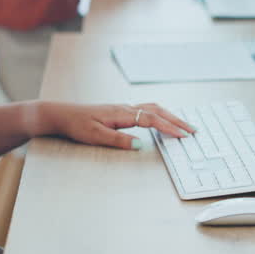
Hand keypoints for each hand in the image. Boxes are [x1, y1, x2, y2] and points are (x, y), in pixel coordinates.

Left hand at [43, 102, 195, 150]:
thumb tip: (140, 145)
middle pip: (157, 110)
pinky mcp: (119, 111)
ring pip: (152, 108)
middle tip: (193, 130)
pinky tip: (161, 120)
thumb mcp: (95, 136)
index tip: (183, 135)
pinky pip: (145, 109)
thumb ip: (118, 140)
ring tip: (183, 125)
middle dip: (176, 120)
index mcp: (121, 113)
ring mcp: (122, 108)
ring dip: (169, 116)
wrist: (61, 114)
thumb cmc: (76, 125)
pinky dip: (159, 114)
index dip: (169, 127)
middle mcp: (124, 108)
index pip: (151, 119)